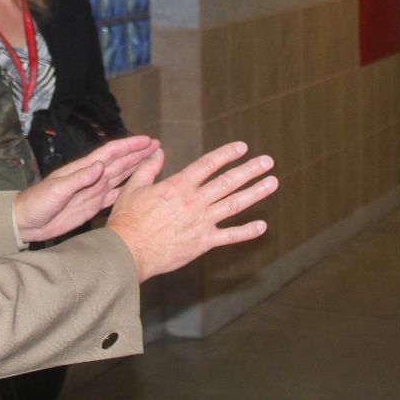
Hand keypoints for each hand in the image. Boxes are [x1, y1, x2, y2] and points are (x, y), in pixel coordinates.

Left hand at [13, 135, 159, 242]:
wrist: (27, 222)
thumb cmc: (38, 202)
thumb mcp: (57, 189)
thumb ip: (79, 178)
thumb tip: (100, 165)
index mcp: (83, 168)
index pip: (110, 153)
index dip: (129, 146)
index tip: (147, 140)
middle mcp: (91, 177)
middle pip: (120, 162)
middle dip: (138, 153)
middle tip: (158, 146)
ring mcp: (93, 191)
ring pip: (120, 176)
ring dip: (136, 167)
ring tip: (154, 161)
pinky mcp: (92, 206)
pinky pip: (115, 196)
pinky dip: (128, 189)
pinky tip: (139, 187)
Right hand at [107, 142, 276, 282]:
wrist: (128, 251)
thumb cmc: (127, 220)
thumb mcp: (133, 187)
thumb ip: (148, 168)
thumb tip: (158, 151)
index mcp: (178, 186)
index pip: (208, 164)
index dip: (227, 154)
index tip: (242, 147)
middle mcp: (194, 202)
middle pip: (228, 182)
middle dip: (250, 170)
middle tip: (268, 161)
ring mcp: (201, 222)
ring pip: (234, 204)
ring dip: (256, 193)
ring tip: (272, 183)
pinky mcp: (203, 243)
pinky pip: (230, 236)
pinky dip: (247, 231)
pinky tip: (262, 226)